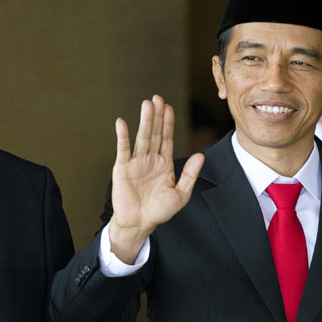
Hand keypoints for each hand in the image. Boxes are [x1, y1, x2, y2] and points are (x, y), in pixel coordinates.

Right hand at [108, 95, 203, 263]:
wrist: (139, 223)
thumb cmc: (159, 211)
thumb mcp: (181, 194)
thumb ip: (189, 174)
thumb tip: (200, 155)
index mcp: (163, 164)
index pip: (166, 138)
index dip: (168, 122)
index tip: (169, 107)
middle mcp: (149, 160)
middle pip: (154, 133)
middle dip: (157, 116)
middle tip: (158, 98)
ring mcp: (135, 163)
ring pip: (142, 137)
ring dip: (144, 121)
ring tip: (147, 104)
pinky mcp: (122, 168)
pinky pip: (123, 149)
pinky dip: (122, 136)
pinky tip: (122, 122)